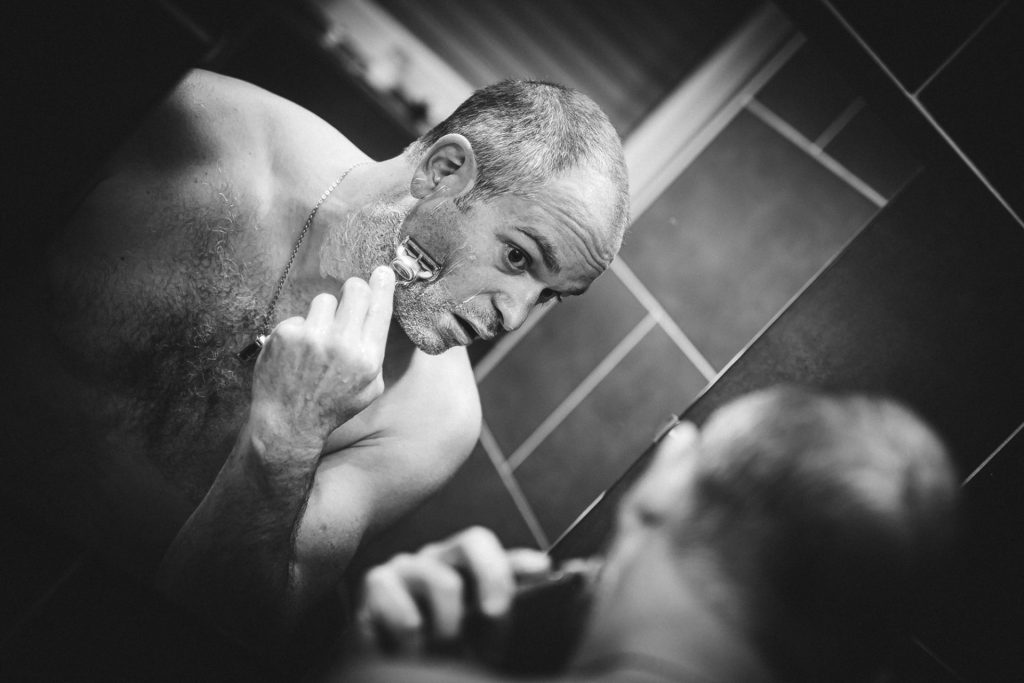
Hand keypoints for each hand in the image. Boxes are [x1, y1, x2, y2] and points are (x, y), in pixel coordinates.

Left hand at [250, 265, 395, 451]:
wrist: (288, 422)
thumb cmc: (332, 406)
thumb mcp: (370, 388)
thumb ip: (376, 352)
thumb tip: (378, 314)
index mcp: (367, 359)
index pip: (380, 309)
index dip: (383, 286)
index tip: (383, 272)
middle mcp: (341, 345)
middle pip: (355, 290)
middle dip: (355, 290)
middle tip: (351, 297)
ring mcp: (311, 337)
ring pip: (324, 300)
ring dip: (323, 315)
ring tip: (317, 341)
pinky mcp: (285, 334)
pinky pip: (299, 316)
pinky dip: (299, 330)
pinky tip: (296, 353)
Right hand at [356, 526, 550, 655]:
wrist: (396, 670)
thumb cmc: (443, 650)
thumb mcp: (481, 629)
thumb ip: (506, 599)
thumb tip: (545, 568)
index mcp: (463, 564)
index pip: (490, 544)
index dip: (515, 556)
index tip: (542, 571)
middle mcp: (437, 557)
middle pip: (473, 540)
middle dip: (494, 580)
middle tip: (496, 619)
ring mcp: (406, 566)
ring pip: (444, 581)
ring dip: (452, 629)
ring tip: (444, 653)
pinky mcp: (376, 584)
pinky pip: (407, 610)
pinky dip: (416, 640)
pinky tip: (412, 652)